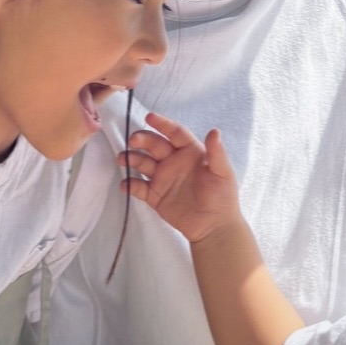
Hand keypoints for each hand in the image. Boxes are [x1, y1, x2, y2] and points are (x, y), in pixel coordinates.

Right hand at [122, 111, 240, 243]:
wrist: (214, 227)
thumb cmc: (222, 197)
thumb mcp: (222, 173)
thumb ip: (216, 153)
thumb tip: (214, 131)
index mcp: (190, 152)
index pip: (175, 133)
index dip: (163, 124)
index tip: (149, 117)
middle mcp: (174, 162)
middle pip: (155, 145)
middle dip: (143, 140)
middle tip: (133, 140)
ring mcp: (163, 178)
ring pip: (143, 163)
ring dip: (132, 159)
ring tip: (123, 159)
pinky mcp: (155, 196)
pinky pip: (139, 187)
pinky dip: (130, 184)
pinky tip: (125, 184)